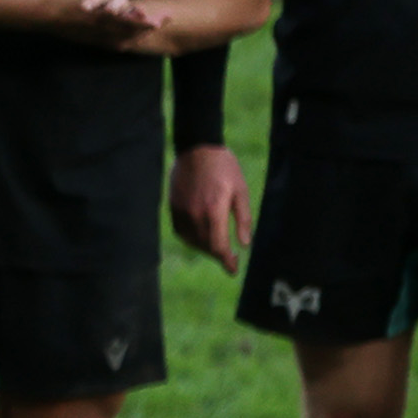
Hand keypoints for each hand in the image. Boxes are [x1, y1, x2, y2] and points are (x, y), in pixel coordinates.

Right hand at [168, 145, 252, 272]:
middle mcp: (195, 215)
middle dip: (218, 256)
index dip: (226, 261)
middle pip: (205, 246)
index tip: (233, 269)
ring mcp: (182, 211)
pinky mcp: (174, 207)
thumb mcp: (240, 191)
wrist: (197, 149)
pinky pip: (181, 231)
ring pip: (192, 241)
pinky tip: (201, 236)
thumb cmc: (224, 168)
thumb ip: (242, 219)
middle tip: (228, 259)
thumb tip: (244, 244)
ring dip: (205, 248)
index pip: (218, 246)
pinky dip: (192, 239)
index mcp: (214, 210)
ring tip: (216, 248)